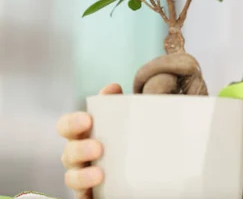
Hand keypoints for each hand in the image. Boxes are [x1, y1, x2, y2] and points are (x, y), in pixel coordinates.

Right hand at [56, 83, 122, 198]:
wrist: (144, 170)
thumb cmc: (128, 138)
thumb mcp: (126, 120)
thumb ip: (118, 104)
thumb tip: (112, 87)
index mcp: (83, 134)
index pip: (66, 127)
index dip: (72, 123)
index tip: (88, 119)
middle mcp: (78, 157)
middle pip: (68, 154)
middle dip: (80, 150)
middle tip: (98, 148)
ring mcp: (83, 178)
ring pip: (72, 178)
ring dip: (82, 176)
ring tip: (99, 175)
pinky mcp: (91, 195)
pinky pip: (82, 198)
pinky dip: (85, 195)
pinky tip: (92, 195)